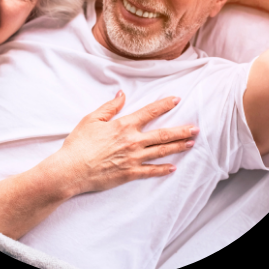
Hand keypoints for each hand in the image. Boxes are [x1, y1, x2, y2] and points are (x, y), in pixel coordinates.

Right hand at [48, 91, 198, 195]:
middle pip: (163, 134)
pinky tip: (173, 168)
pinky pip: (151, 171)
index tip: (177, 100)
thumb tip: (122, 94)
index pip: (149, 112)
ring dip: (178, 147)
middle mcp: (133, 141)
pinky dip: (163, 170)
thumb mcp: (91, 119)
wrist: (71, 170)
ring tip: (190, 143)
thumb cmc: (79, 144)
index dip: (164, 105)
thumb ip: (109, 107)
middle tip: (196, 129)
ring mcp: (133, 158)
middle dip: (181, 130)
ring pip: (161, 151)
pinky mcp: (130, 173)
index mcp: (124, 125)